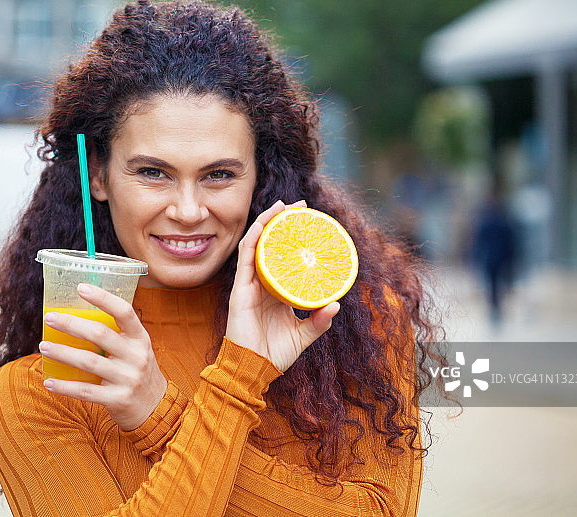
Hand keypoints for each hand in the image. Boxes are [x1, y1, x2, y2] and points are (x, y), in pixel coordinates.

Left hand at [39, 284, 166, 430]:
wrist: (156, 408)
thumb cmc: (137, 371)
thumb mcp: (137, 349)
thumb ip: (117, 334)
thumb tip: (80, 313)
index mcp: (140, 338)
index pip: (124, 312)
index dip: (103, 298)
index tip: (81, 287)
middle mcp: (136, 356)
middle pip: (100, 334)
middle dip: (71, 324)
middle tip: (49, 318)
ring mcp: (128, 378)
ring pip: (89, 361)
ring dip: (63, 353)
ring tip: (43, 346)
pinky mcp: (118, 399)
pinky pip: (86, 391)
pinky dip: (65, 386)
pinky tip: (49, 381)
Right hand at [225, 200, 339, 371]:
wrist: (252, 369)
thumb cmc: (275, 354)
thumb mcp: (304, 336)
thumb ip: (319, 322)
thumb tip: (336, 304)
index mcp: (276, 293)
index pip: (284, 259)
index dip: (294, 241)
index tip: (311, 224)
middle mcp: (262, 284)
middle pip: (271, 246)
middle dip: (283, 223)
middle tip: (300, 206)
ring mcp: (249, 284)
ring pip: (257, 244)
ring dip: (268, 222)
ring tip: (282, 206)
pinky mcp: (240, 288)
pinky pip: (246, 256)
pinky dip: (255, 237)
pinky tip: (264, 223)